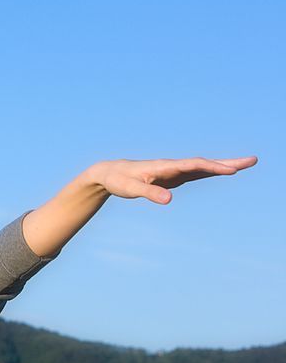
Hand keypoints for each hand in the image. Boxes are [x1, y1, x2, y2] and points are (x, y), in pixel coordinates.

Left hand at [91, 156, 257, 203]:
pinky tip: (222, 172)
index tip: (231, 170)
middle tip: (252, 161)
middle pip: (204, 164)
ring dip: (223, 166)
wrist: (110, 173)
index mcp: (164, 167)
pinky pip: (195, 174)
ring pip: (202, 168)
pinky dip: (211, 172)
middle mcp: (172, 166)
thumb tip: (168, 201)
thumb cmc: (119, 180)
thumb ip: (149, 193)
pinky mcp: (172, 177)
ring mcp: (174, 171)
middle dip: (227, 163)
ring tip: (245, 165)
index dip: (212, 167)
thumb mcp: (130, 189)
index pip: (193, 165)